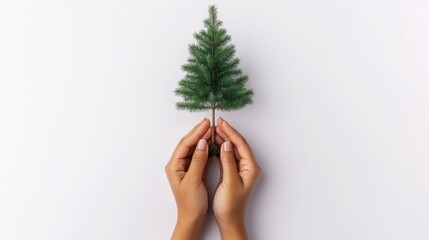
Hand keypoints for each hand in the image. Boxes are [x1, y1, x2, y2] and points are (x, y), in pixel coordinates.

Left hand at [165, 118, 211, 239]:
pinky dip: (206, 148)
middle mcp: (178, 164)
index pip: (185, 144)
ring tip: (212, 129)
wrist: (192, 218)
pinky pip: (200, 155)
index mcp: (174, 166)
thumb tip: (202, 142)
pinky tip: (212, 142)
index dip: (195, 133)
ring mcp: (186, 167)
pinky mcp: (194, 171)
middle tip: (209, 122)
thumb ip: (198, 160)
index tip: (206, 124)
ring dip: (203, 138)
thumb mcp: (194, 180)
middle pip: (188, 143)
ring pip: (194, 148)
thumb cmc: (190, 203)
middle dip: (198, 132)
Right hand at [213, 118, 261, 239]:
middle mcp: (247, 167)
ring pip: (232, 149)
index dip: (231, 133)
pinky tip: (214, 143)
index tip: (222, 123)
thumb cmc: (230, 205)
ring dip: (223, 139)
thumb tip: (227, 144)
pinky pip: (227, 155)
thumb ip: (228, 162)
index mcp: (250, 168)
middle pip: (238, 144)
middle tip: (216, 122)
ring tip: (214, 129)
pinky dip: (221, 148)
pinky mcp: (233, 172)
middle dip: (227, 132)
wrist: (229, 220)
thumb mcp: (229, 182)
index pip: (241, 145)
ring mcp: (240, 169)